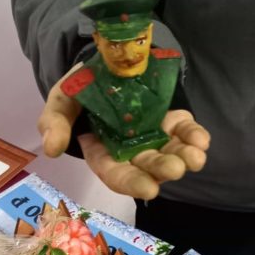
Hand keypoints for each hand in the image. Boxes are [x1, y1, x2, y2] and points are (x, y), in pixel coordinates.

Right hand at [38, 64, 209, 199]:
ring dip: (185, 156)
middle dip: (163, 169)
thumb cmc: (79, 90)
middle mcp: (131, 150)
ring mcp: (153, 136)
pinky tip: (201, 139)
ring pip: (170, 152)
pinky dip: (193, 135)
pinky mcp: (169, 120)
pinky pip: (183, 131)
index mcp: (103, 153)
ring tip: (197, 156)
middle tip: (177, 169)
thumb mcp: (60, 102)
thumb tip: (52, 149)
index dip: (132, 182)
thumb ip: (54, 123)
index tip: (149, 189)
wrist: (102, 65)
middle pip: (148, 166)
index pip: (117, 174)